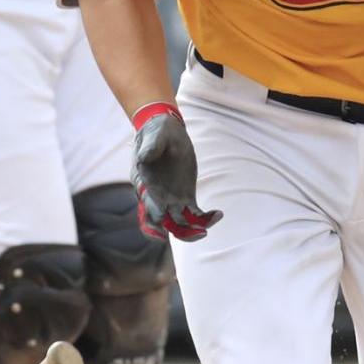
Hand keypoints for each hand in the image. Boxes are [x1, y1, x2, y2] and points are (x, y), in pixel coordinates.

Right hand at [131, 103, 222, 241]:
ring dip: (195, 228)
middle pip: (165, 224)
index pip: (147, 210)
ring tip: (215, 218)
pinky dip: (205, 218)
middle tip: (200, 232)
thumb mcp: (154, 135)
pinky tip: (218, 213)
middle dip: (181, 231)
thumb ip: (150, 147)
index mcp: (144, 185)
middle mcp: (156, 197)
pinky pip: (194, 214)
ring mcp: (171, 199)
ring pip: (181, 223)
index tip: (163, 231)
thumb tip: (144, 157)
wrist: (165, 130)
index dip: (153, 224)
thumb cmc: (156, 131)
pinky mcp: (185, 197)